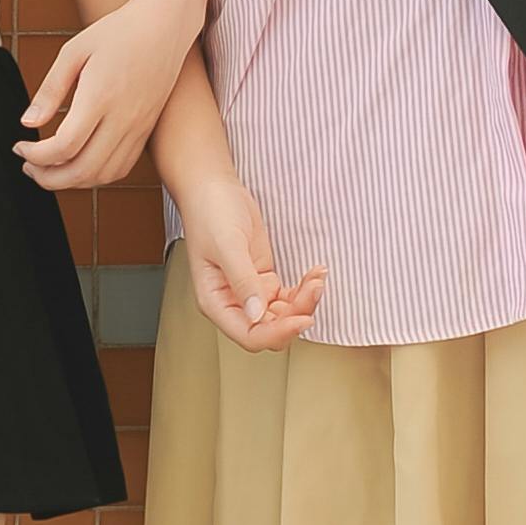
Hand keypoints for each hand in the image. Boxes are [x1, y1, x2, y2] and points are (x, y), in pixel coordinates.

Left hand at [17, 0, 197, 189]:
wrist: (165, 26)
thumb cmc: (117, 32)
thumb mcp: (74, 51)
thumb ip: (50, 90)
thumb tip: (28, 123)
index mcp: (100, 97)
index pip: (64, 147)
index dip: (36, 156)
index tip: (20, 147)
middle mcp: (123, 118)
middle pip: (82, 170)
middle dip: (47, 178)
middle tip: (28, 166)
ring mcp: (138, 127)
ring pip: (103, 175)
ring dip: (71, 182)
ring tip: (49, 169)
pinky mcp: (146, 130)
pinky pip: (122, 168)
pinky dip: (96, 176)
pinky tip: (79, 164)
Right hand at [170, 169, 325, 353]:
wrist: (214, 189)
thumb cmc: (209, 213)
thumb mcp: (227, 244)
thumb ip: (242, 280)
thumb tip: (256, 314)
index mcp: (216, 302)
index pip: (250, 335)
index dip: (278, 333)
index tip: (302, 318)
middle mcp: (233, 303)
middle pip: (271, 329)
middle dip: (296, 314)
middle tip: (314, 288)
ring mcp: (250, 292)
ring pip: (283, 315)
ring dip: (304, 301)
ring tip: (316, 277)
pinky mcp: (263, 279)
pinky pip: (288, 297)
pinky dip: (304, 289)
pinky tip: (314, 275)